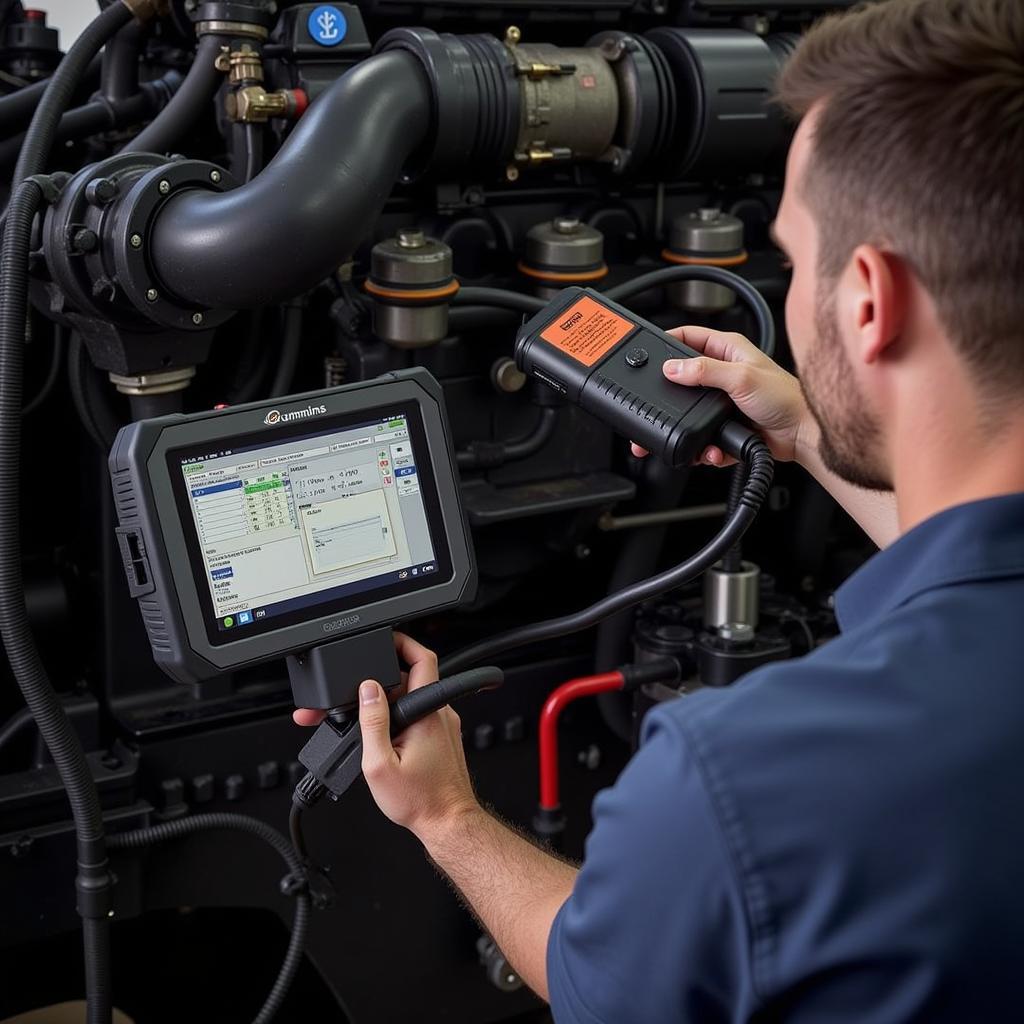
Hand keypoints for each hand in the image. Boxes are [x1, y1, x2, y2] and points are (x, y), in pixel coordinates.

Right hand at [293, 633, 478, 842]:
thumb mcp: (380, 764)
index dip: (401, 643)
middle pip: (407, 678)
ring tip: (358, 724)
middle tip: (352, 693)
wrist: (446, 823)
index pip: (421, 659)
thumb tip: (367, 690)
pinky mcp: (440, 738)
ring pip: (409, 700)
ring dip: (383, 706)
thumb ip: (372, 723)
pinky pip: (415, 717)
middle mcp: (439, 713)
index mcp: (427, 712)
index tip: (382, 639)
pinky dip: (395, 720)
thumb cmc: (420, 801)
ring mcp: (442, 725)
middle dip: (377, 681)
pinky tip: (377, 739)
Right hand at [631, 326, 810, 467]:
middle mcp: (724, 373)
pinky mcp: (724, 424)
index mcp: (729, 351)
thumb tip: (672, 368)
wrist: (802, 435)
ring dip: (688, 427)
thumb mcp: (742, 378)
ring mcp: (723, 400)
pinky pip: (702, 435)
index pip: (688, 337)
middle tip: (654, 403)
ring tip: (689, 436)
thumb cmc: (786, 399)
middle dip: (669, 394)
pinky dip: (704, 447)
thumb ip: (704, 371)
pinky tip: (712, 450)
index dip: (667, 341)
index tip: (648, 352)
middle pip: (683, 377)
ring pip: (690, 412)